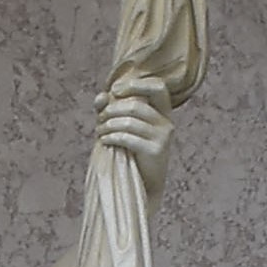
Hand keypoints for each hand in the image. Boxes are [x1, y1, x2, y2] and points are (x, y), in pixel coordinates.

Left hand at [96, 76, 174, 194]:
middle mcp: (166, 122)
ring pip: (129, 122)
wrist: (143, 182)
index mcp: (162, 111)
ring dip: (108, 125)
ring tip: (99, 131)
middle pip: (135, 105)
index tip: (114, 90)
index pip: (157, 86)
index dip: (135, 84)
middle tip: (100, 118)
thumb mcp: (121, 125)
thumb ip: (110, 108)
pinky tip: (104, 140)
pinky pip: (128, 138)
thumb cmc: (131, 150)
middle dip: (112, 109)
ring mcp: (163, 136)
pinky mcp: (156, 151)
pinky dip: (111, 137)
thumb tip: (100, 96)